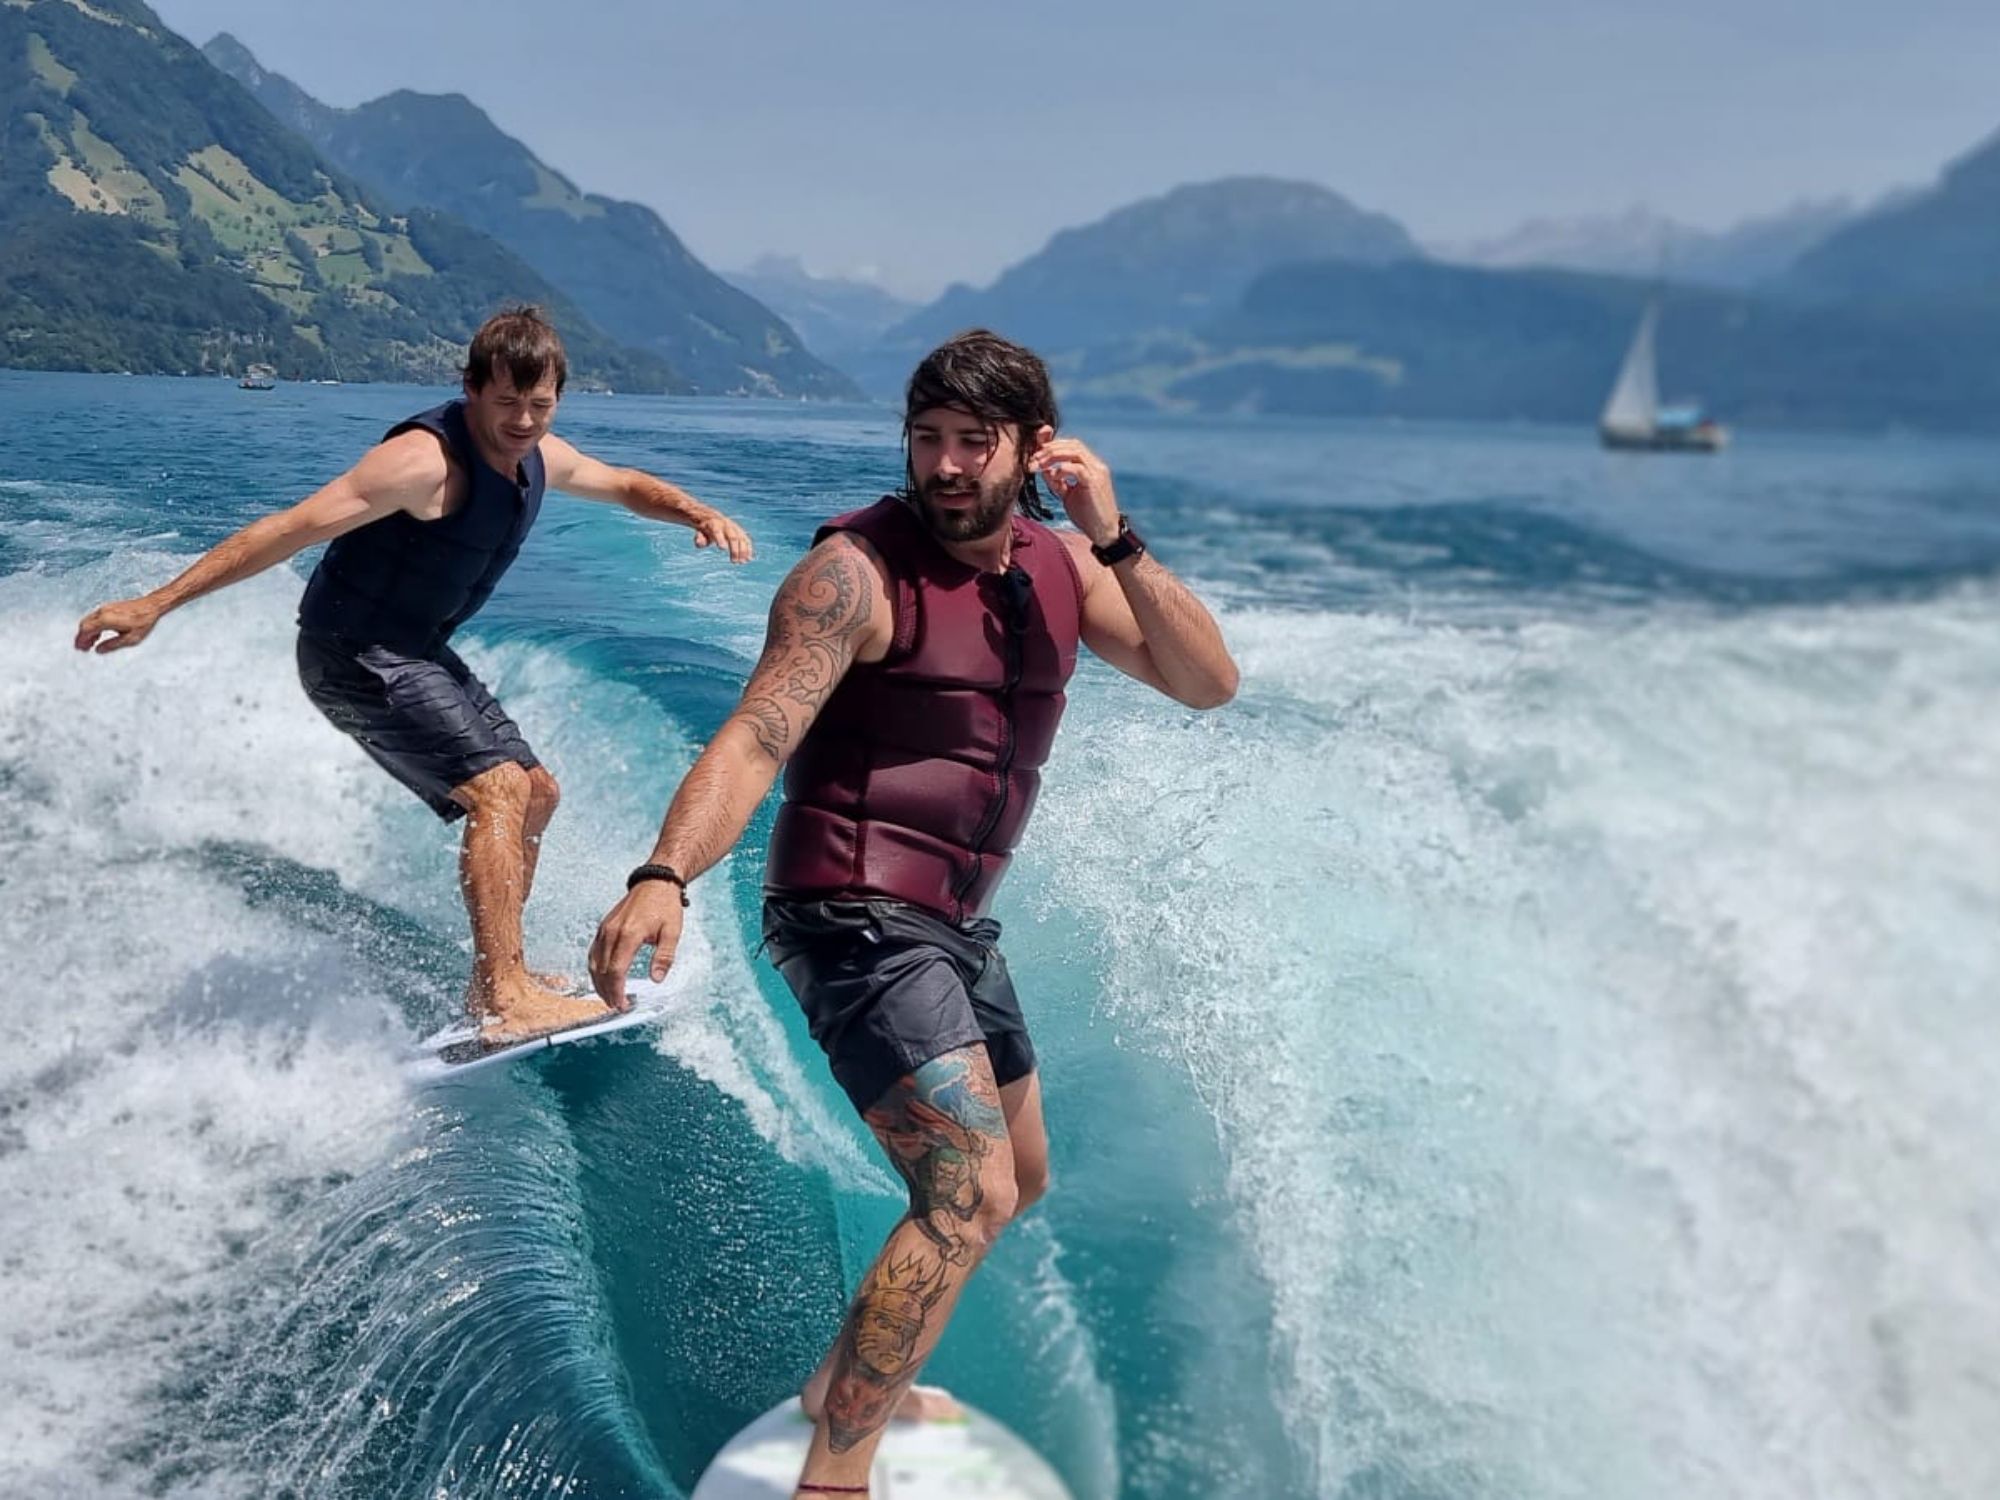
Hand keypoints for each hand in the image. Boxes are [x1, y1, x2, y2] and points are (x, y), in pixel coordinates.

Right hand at [75, 597, 163, 652]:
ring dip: (87, 631)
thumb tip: (98, 650)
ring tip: (91, 643)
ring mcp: (105, 608)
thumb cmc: (143, 621)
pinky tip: (99, 634)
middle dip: (82, 637)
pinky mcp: (109, 606)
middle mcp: (102, 612)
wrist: (151, 606)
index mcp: (106, 620)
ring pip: (89, 620)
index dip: (81, 640)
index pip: (86, 630)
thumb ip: (112, 645)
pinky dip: (93, 626)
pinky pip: (95, 617)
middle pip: (84, 625)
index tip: (80, 648)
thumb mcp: (130, 638)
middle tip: (84, 647)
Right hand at [588, 882, 687, 1008]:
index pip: (616, 971)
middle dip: (607, 992)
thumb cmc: (665, 906)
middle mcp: (612, 932)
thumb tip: (656, 979)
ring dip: (599, 983)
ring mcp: (605, 929)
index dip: (617, 991)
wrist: (655, 882)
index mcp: (629, 934)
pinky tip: (602, 977)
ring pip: (594, 962)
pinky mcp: (604, 927)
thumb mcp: (673, 932)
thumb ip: (664, 957)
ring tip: (609, 997)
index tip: (623, 1004)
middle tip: (617, 1006)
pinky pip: (594, 952)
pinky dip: (595, 968)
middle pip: (602, 970)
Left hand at [693, 512, 753, 562]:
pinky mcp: (741, 532)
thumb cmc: (706, 529)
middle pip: (733, 537)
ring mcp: (735, 528)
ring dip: (743, 551)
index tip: (723, 549)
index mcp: (715, 524)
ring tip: (742, 562)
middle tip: (734, 562)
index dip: (720, 539)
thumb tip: (700, 544)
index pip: (718, 531)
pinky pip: (746, 540)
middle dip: (734, 549)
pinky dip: (748, 549)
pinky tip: (749, 559)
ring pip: (741, 539)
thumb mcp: (700, 533)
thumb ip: (699, 538)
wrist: (714, 519)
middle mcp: (727, 525)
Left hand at [1027, 438, 1119, 547]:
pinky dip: (1062, 470)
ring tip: (1039, 465)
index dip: (1053, 444)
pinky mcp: (1094, 483)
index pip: (1072, 446)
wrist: (1104, 532)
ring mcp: (1097, 472)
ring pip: (1075, 451)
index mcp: (1091, 466)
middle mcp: (1096, 466)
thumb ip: (1058, 482)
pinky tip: (1053, 477)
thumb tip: (1044, 469)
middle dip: (1050, 448)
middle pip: (1072, 444)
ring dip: (1053, 456)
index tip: (1035, 453)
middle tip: (1033, 459)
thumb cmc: (1087, 515)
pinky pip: (1077, 468)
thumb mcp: (1068, 495)